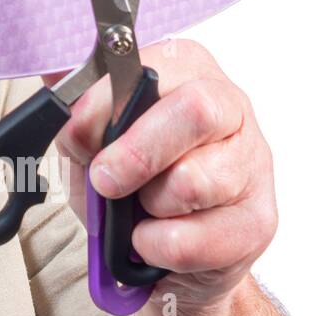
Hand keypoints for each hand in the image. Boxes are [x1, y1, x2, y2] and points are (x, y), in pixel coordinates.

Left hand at [44, 39, 277, 308]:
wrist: (161, 246)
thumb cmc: (128, 180)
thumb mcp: (88, 140)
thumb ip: (75, 114)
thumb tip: (58, 96)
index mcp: (184, 69)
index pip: (150, 69)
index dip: (104, 103)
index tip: (77, 134)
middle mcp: (229, 107)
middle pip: (195, 112)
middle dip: (136, 154)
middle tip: (105, 179)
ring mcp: (252, 163)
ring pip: (194, 181)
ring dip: (148, 206)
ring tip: (142, 208)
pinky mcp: (258, 220)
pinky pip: (194, 239)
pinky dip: (156, 246)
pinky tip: (154, 239)